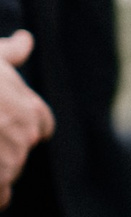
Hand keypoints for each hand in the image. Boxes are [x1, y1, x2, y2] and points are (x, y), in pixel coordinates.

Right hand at [0, 32, 48, 209]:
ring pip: (7, 176)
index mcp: (32, 112)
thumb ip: (11, 52)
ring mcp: (8, 162)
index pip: (39, 127)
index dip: (20, 126)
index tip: (0, 123)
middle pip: (19, 154)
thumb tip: (26, 40)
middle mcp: (25, 139)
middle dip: (0, 151)